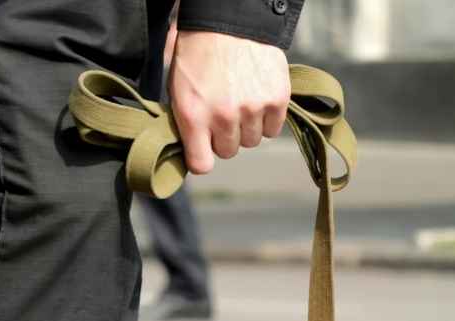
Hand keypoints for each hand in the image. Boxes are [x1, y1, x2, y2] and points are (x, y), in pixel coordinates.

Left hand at [167, 29, 288, 175]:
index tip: (203, 150)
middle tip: (221, 112)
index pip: (202, 164)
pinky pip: (272, 128)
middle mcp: (224, 117)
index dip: (202, 158)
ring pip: (252, 141)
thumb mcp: (178, 86)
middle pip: (229, 151)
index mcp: (193, 114)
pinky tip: (256, 98)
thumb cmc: (198, 51)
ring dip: (246, 127)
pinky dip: (266, 118)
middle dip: (224, 136)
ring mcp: (253, 109)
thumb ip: (185, 120)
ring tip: (240, 101)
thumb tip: (192, 146)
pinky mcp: (277, 100)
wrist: (229, 20)